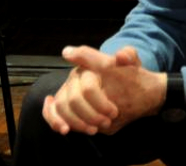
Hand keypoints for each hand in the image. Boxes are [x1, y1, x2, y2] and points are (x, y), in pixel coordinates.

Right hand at [42, 45, 166, 135]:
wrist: (131, 93)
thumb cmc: (130, 77)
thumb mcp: (133, 64)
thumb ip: (129, 55)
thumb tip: (120, 55)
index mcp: (88, 66)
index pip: (88, 85)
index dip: (99, 101)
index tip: (113, 112)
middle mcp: (75, 78)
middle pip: (75, 98)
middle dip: (91, 113)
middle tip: (108, 120)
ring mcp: (68, 91)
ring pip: (62, 107)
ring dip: (78, 122)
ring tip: (94, 129)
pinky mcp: (65, 106)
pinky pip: (52, 112)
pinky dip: (55, 120)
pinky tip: (65, 129)